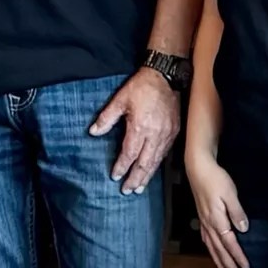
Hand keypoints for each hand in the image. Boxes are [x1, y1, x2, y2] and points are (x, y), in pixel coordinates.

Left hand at [86, 67, 182, 193]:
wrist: (166, 76)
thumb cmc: (142, 86)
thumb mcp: (120, 99)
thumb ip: (106, 118)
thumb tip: (94, 132)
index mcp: (140, 127)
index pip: (129, 154)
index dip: (121, 167)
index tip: (114, 176)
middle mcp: (155, 134)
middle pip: (144, 163)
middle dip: (135, 179)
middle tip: (127, 191)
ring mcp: (167, 135)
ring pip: (156, 161)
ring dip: (147, 176)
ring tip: (139, 188)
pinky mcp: (174, 132)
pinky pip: (165, 154)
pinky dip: (157, 165)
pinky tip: (151, 171)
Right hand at [186, 150, 250, 267]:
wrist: (198, 167)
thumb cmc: (215, 178)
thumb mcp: (230, 194)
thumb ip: (236, 212)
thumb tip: (243, 229)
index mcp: (217, 219)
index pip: (229, 243)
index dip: (237, 257)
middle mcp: (209, 224)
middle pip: (219, 250)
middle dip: (228, 266)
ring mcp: (204, 221)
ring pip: (211, 247)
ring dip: (218, 262)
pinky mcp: (202, 217)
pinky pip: (206, 239)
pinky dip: (211, 250)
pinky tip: (213, 253)